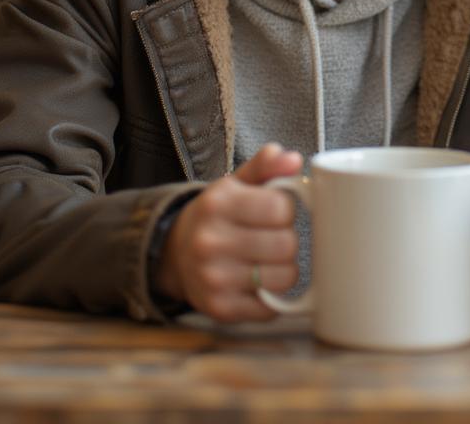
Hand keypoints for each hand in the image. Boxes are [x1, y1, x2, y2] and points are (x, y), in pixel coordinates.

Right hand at [154, 142, 302, 321]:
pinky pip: (271, 307)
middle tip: (273, 236)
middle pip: (287, 244)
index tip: (276, 210)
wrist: (176, 252)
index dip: (287, 209)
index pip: (281, 208)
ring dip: (285, 268)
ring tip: (268, 258)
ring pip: (285, 277)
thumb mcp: (238, 181)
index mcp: (218, 204)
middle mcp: (210, 242)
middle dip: (288, 238)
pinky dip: (273, 295)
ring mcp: (213, 279)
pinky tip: (260, 281)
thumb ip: (267, 164)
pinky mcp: (220, 309)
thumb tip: (293, 160)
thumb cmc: (219, 214)